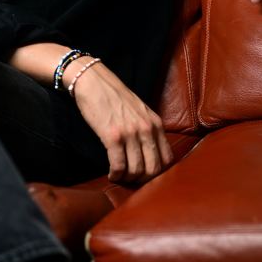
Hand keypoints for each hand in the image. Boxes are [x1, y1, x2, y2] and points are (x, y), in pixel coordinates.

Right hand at [64, 59, 172, 183]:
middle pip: (154, 169)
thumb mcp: (139, 111)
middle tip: (131, 180)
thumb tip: (148, 153)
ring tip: (119, 177)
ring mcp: (131, 133)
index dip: (157, 173)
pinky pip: (119, 165)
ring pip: (136, 170)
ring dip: (127, 179)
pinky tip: (111, 174)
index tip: (144, 175)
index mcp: (156, 123)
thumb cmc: (113, 96)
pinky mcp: (113, 136)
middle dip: (142, 180)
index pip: (167, 158)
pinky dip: (116, 175)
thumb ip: (147, 129)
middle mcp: (147, 129)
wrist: (93, 81)